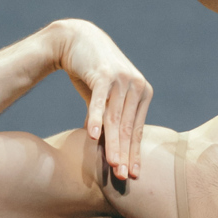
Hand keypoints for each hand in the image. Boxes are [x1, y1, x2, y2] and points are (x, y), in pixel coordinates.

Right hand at [53, 21, 151, 187]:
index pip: (137, 130)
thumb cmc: (91, 74)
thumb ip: (112, 120)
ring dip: (113, 143)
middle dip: (126, 154)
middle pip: (128, 128)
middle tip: (123, 177)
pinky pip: (100, 101)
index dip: (134, 154)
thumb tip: (110, 147)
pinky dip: (95, 119)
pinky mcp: (104, 74)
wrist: (75, 40)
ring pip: (116, 119)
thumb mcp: (106, 99)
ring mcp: (122, 79)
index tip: (132, 175)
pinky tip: (92, 136)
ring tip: (112, 165)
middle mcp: (136, 86)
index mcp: (142, 93)